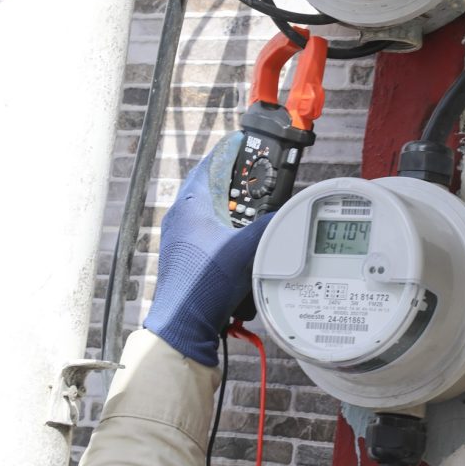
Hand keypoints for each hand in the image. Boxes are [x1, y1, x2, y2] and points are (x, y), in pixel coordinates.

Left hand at [143, 132, 271, 365]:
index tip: (245, 142)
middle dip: (235, 185)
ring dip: (230, 212)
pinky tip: (240, 247)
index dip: (230, 151)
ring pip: (208, 213)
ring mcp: (179, 238)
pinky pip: (206, 235)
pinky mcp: (184, 258)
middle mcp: (181, 217)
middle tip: (255, 181)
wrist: (183, 323)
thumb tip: (285, 216)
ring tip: (251, 215)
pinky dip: (225, 234)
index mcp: (191, 204)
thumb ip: (270, 226)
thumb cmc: (205, 282)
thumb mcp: (248, 247)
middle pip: (211, 187)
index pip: (211, 163)